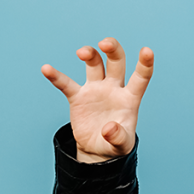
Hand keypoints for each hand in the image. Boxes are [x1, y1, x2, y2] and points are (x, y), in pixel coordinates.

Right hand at [41, 38, 153, 162]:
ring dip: (89, 54)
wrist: (97, 149)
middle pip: (116, 61)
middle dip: (112, 49)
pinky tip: (47, 69)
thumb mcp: (122, 145)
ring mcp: (95, 90)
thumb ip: (118, 137)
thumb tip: (108, 128)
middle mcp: (113, 88)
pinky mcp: (78, 97)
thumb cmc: (115, 143)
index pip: (141, 77)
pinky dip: (56, 76)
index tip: (147, 50)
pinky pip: (66, 84)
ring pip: (94, 64)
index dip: (145, 63)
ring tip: (82, 53)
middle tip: (105, 43)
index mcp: (130, 98)